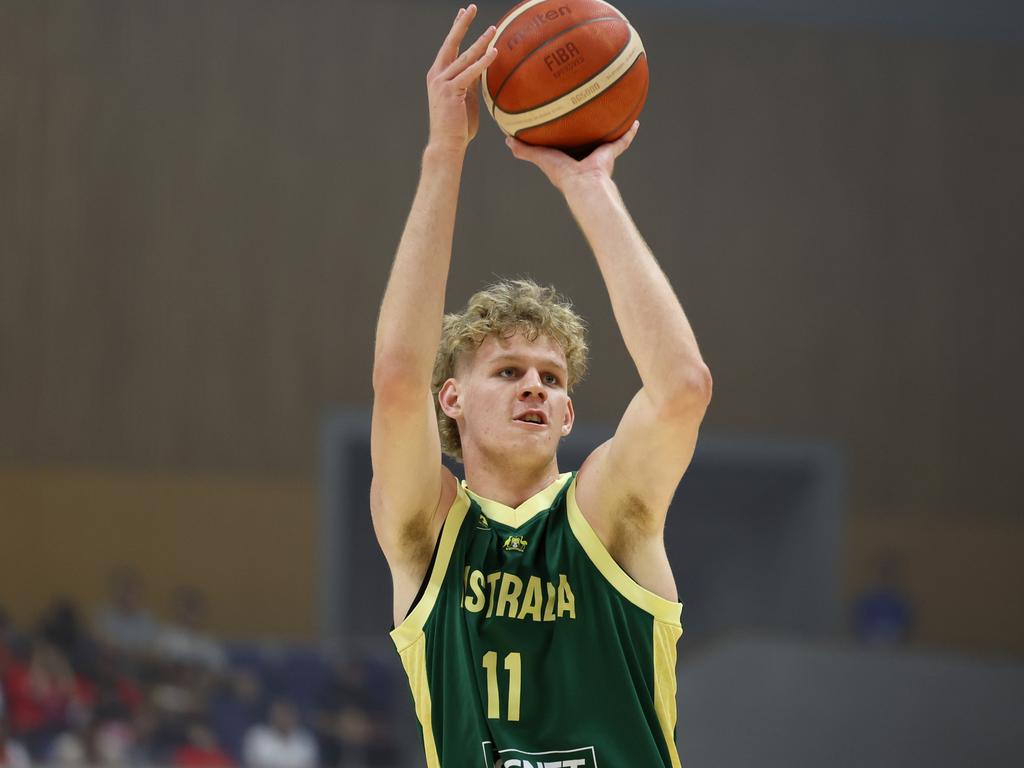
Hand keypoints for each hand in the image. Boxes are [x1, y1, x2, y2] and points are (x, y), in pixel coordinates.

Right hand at [426, 5, 497, 152]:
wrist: (446, 145)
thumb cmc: (457, 126)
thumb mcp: (466, 98)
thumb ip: (472, 82)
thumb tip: (483, 69)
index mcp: (438, 75)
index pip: (449, 47)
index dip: (456, 29)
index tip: (462, 12)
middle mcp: (436, 75)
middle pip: (451, 43)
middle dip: (461, 24)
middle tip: (471, 7)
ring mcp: (442, 82)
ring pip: (463, 56)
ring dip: (480, 41)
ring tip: (493, 29)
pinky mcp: (450, 91)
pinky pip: (470, 73)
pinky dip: (482, 62)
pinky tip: (494, 52)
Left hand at [505, 121, 640, 191]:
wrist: (583, 183)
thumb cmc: (561, 173)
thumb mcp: (540, 157)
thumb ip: (524, 151)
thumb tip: (507, 140)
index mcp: (567, 158)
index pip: (564, 143)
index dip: (562, 134)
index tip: (561, 122)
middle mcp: (584, 156)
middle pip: (585, 139)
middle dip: (587, 129)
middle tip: (587, 112)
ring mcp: (598, 155)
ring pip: (605, 138)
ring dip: (610, 128)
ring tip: (614, 111)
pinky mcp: (611, 153)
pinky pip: (622, 141)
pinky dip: (629, 133)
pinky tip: (635, 121)